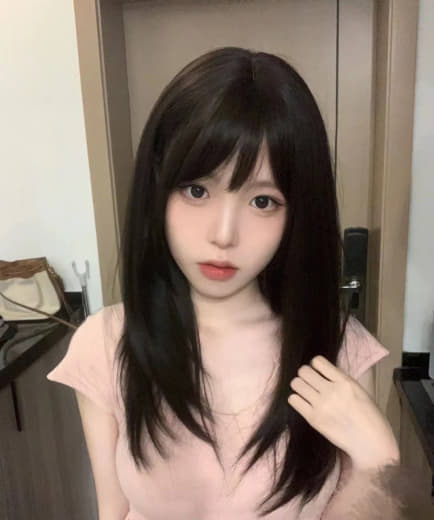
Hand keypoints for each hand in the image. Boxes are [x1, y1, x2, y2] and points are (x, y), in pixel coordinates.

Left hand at [287, 355, 399, 469]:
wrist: (371, 444)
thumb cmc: (370, 417)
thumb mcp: (359, 390)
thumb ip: (340, 381)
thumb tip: (323, 373)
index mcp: (345, 382)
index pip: (318, 361)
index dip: (315, 366)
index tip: (318, 373)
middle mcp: (331, 391)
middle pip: (303, 371)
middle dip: (305, 375)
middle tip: (310, 383)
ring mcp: (321, 405)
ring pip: (296, 384)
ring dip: (299, 386)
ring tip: (306, 393)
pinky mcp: (313, 419)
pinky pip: (293, 400)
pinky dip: (296, 400)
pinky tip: (304, 404)